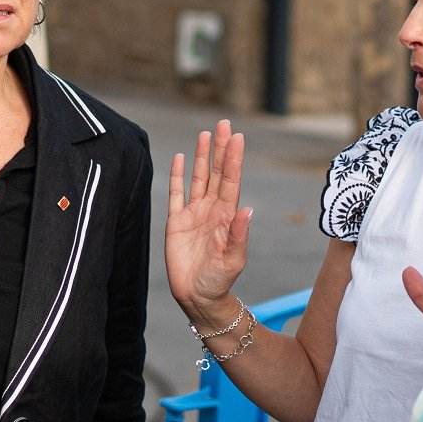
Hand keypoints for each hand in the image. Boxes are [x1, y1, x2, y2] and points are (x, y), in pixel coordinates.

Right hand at [165, 120, 253, 319]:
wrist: (198, 297)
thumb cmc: (219, 281)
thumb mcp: (233, 260)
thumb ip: (238, 234)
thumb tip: (247, 209)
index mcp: (227, 216)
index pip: (231, 181)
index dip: (234, 159)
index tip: (237, 138)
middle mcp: (211, 210)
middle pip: (217, 173)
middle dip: (220, 148)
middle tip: (224, 124)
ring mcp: (194, 214)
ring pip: (198, 178)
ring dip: (202, 156)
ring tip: (206, 134)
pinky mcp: (176, 222)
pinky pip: (175, 194)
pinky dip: (177, 176)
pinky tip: (178, 158)